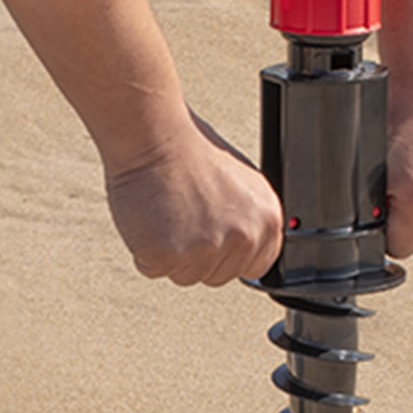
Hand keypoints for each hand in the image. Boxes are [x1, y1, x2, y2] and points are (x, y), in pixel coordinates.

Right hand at [104, 110, 283, 286]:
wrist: (156, 136)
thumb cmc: (191, 151)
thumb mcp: (242, 186)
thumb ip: (247, 219)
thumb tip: (246, 243)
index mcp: (268, 220)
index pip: (257, 265)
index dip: (229, 255)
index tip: (212, 238)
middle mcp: (243, 238)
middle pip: (218, 275)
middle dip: (197, 255)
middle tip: (182, 217)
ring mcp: (208, 250)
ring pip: (185, 276)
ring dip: (171, 254)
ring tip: (167, 215)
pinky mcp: (171, 256)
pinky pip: (153, 269)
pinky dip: (145, 250)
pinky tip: (150, 219)